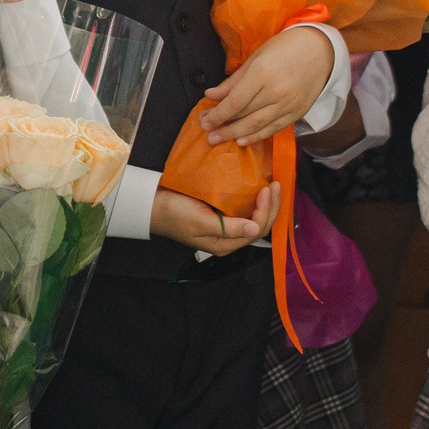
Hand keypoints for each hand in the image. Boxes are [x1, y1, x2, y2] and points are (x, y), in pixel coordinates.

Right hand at [151, 182, 278, 255]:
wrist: (152, 206)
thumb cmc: (174, 213)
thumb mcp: (200, 221)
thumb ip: (228, 228)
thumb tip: (255, 229)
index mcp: (225, 244)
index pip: (256, 230)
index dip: (265, 210)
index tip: (265, 189)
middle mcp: (229, 238)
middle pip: (259, 225)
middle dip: (272, 206)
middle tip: (275, 184)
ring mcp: (225, 226)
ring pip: (254, 217)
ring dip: (266, 203)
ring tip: (272, 185)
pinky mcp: (220, 215)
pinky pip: (244, 210)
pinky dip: (254, 200)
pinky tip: (257, 188)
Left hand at [200, 26, 337, 145]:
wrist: (321, 51)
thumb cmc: (285, 48)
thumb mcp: (256, 57)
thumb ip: (233, 80)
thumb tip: (212, 95)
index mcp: (263, 73)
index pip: (235, 101)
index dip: (218, 114)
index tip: (204, 120)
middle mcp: (276, 92)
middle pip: (245, 115)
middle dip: (222, 126)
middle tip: (207, 132)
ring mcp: (289, 104)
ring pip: (258, 126)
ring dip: (235, 134)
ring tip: (218, 139)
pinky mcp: (297, 112)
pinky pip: (274, 129)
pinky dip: (257, 136)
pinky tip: (242, 140)